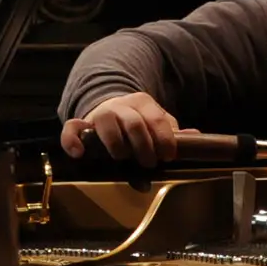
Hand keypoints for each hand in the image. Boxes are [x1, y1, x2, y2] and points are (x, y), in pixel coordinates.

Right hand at [61, 91, 191, 164]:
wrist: (111, 108)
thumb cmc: (139, 122)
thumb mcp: (157, 122)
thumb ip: (172, 131)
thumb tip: (194, 136)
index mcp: (144, 102)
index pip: (157, 119)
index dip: (164, 138)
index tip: (169, 156)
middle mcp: (121, 105)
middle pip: (134, 123)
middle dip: (144, 146)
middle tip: (150, 163)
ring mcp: (101, 113)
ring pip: (106, 122)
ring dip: (116, 144)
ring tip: (122, 159)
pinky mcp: (83, 124)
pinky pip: (72, 127)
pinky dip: (73, 140)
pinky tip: (79, 154)